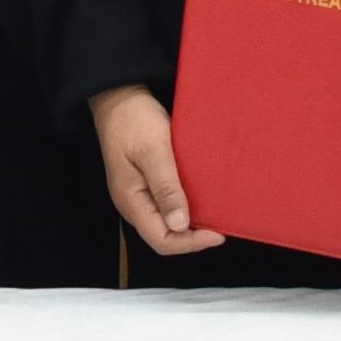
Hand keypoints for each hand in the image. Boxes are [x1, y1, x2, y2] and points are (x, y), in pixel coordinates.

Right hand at [89, 85, 219, 257]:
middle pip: (164, 235)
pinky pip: (167, 204)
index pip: (162, 240)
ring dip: (191, 222)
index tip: (218, 234)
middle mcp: (133, 204)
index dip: (190, 243)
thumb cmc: (134, 121)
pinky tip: (202, 197)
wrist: (119, 96)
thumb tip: (180, 225)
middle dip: (193, 236)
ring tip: (215, 213)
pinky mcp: (147, 182)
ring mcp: (139, 194)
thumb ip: (166, 188)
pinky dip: (186, 206)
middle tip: (221, 225)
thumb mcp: (153, 151)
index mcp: (131, 201)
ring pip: (167, 222)